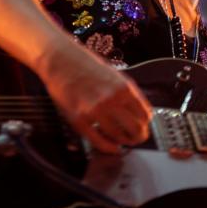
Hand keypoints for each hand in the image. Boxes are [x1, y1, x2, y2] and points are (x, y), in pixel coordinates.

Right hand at [37, 43, 151, 153]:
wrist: (60, 60)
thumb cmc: (86, 66)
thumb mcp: (115, 76)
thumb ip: (128, 94)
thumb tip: (140, 113)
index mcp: (124, 88)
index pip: (145, 115)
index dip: (146, 125)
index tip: (143, 128)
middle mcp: (111, 100)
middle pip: (136, 128)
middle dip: (138, 137)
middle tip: (136, 139)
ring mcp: (95, 110)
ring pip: (118, 136)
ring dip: (123, 141)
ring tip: (122, 141)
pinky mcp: (79, 119)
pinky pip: (99, 141)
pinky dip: (108, 147)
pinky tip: (112, 147)